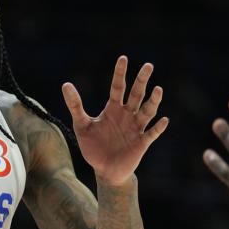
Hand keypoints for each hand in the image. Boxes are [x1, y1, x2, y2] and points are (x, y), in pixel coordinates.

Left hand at [61, 56, 168, 185]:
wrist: (104, 171)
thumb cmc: (93, 147)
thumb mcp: (81, 125)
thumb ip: (75, 105)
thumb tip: (65, 84)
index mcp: (113, 109)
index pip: (118, 87)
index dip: (120, 73)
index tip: (123, 58)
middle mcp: (127, 115)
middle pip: (136, 94)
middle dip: (142, 80)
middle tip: (148, 65)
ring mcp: (135, 128)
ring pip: (147, 111)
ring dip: (153, 101)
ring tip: (158, 89)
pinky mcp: (141, 143)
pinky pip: (151, 134)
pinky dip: (157, 128)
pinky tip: (163, 120)